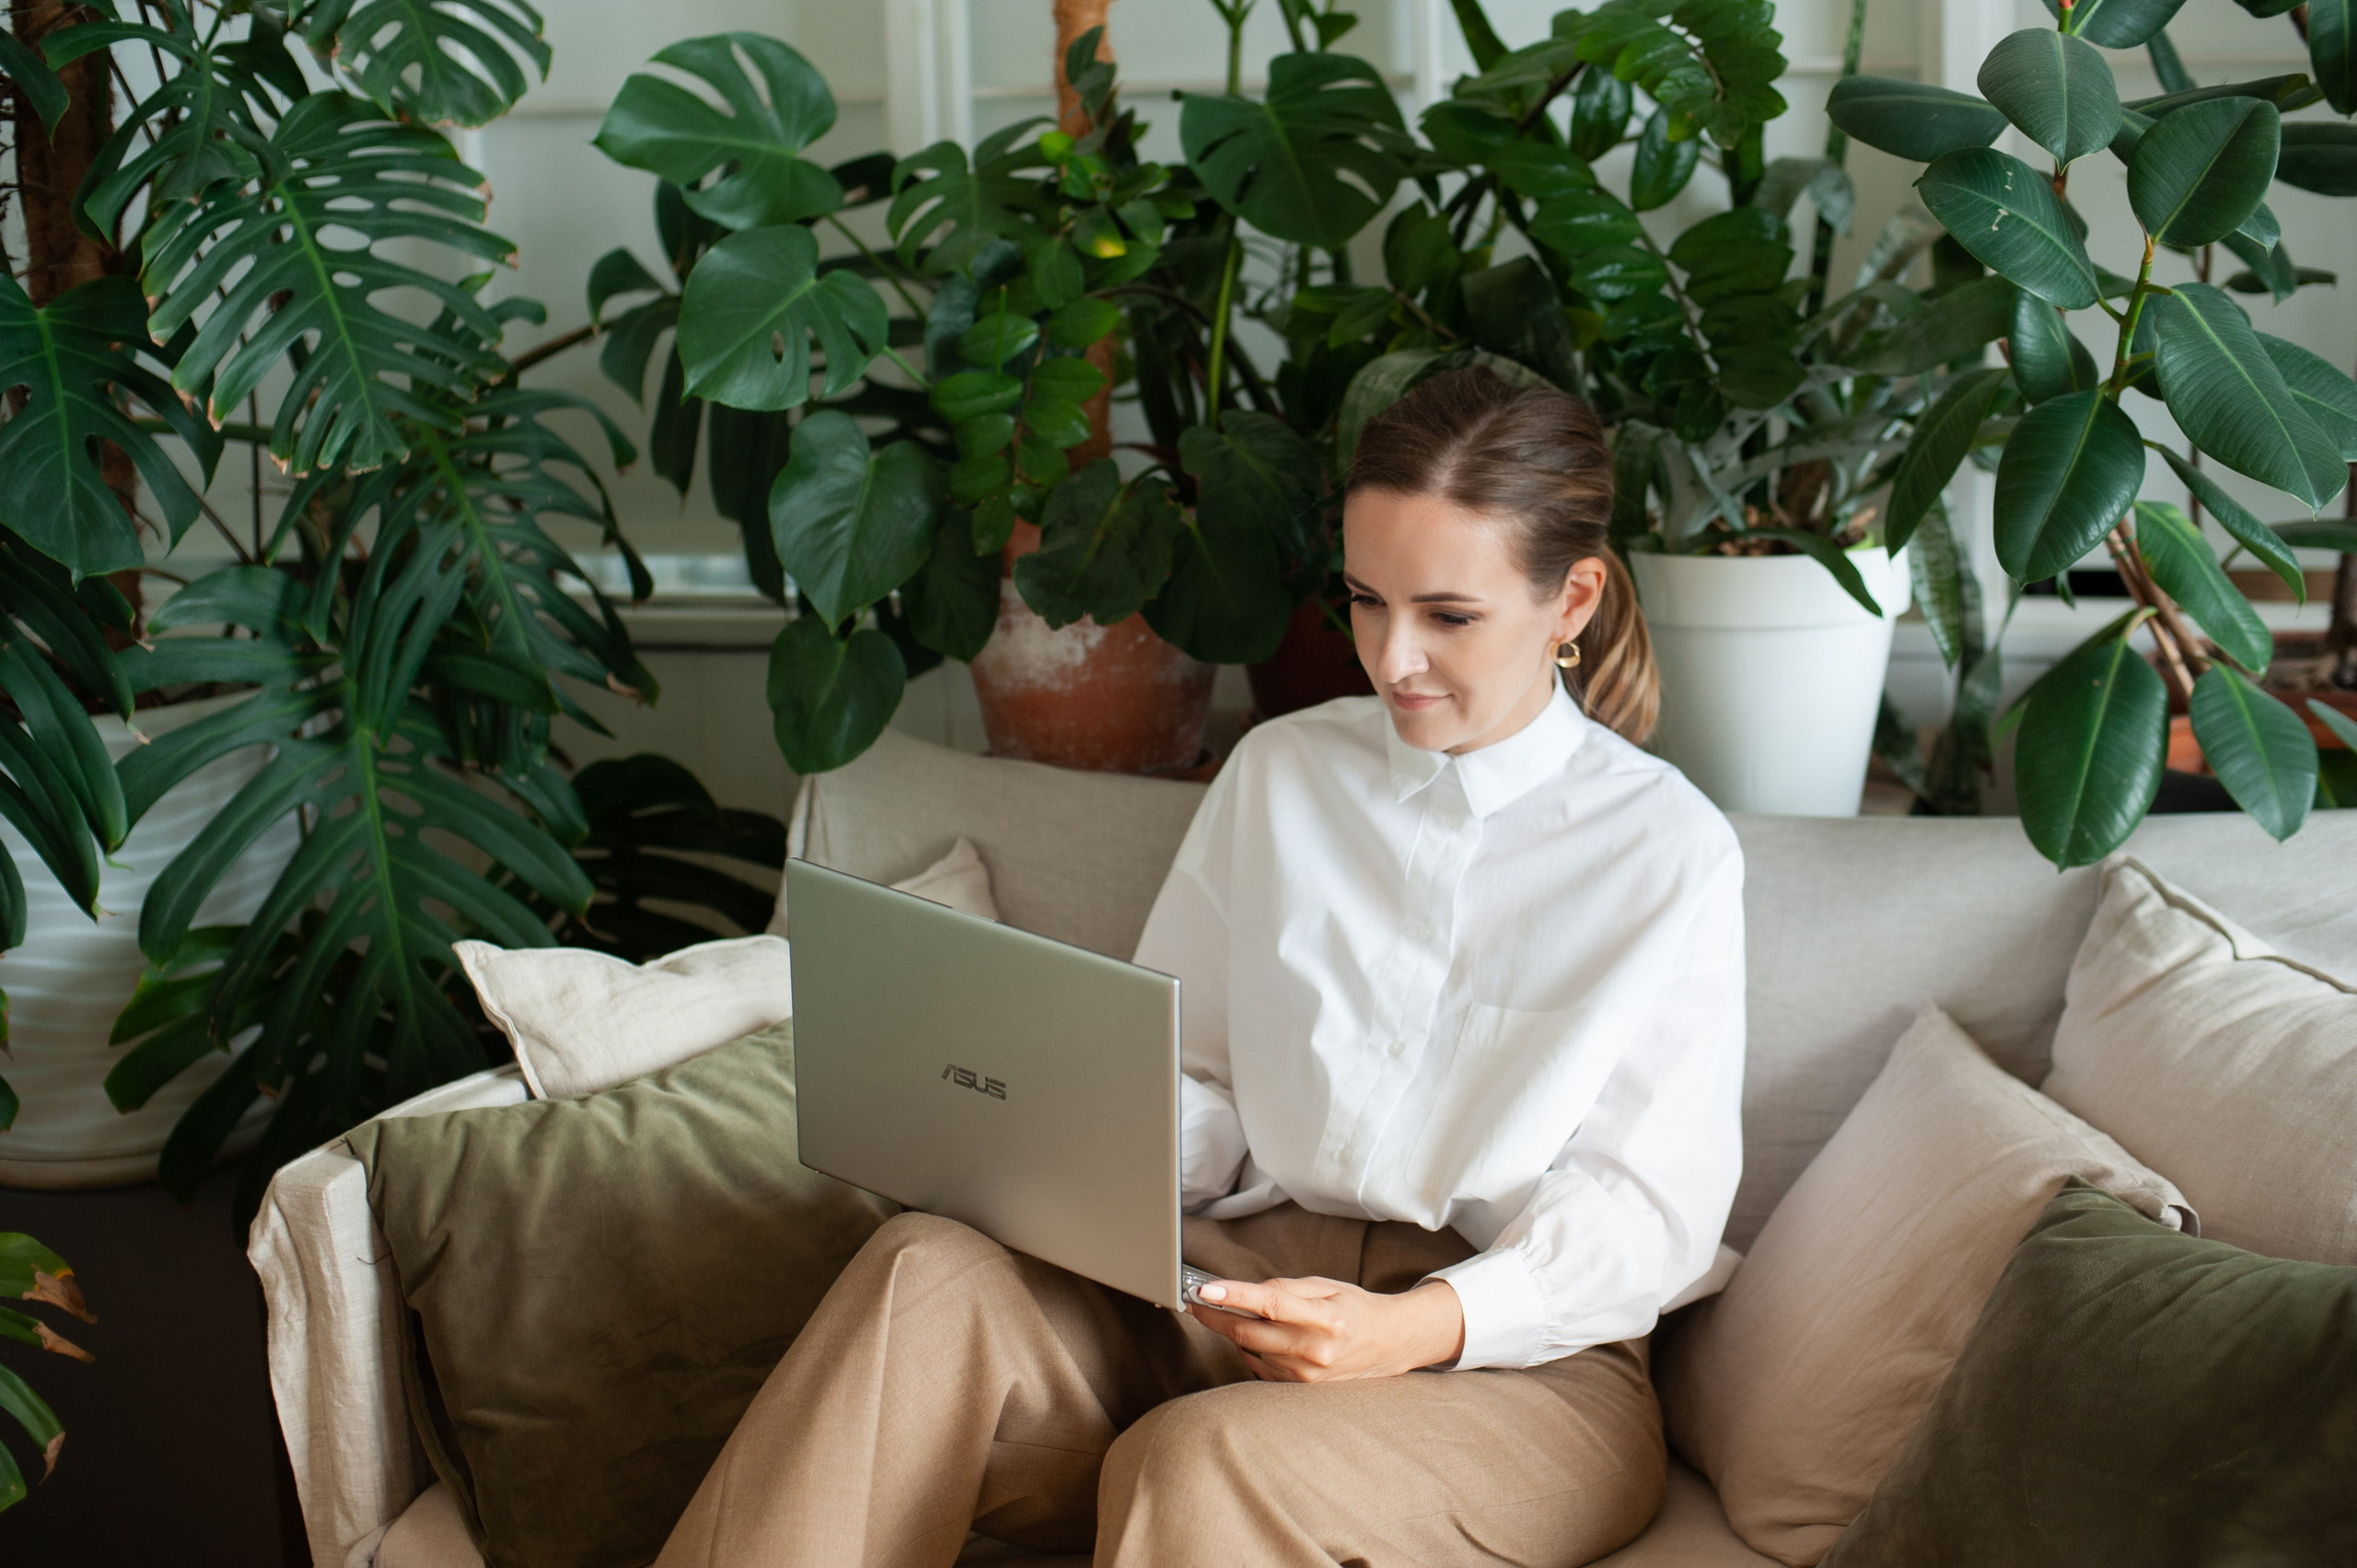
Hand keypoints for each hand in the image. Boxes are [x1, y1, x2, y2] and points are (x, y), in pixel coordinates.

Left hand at [1187, 1276, 1464, 1381]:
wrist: (1388, 1344)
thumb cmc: (1355, 1309)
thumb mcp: (1327, 1286)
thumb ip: (1287, 1288)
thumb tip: (1248, 1291)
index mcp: (1326, 1318)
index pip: (1270, 1304)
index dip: (1234, 1296)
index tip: (1204, 1290)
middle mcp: (1316, 1350)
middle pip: (1250, 1333)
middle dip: (1216, 1316)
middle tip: (1196, 1302)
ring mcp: (1308, 1375)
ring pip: (1251, 1351)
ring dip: (1233, 1332)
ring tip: (1228, 1314)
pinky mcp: (1302, 1388)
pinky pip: (1261, 1368)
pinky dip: (1250, 1350)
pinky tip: (1255, 1337)